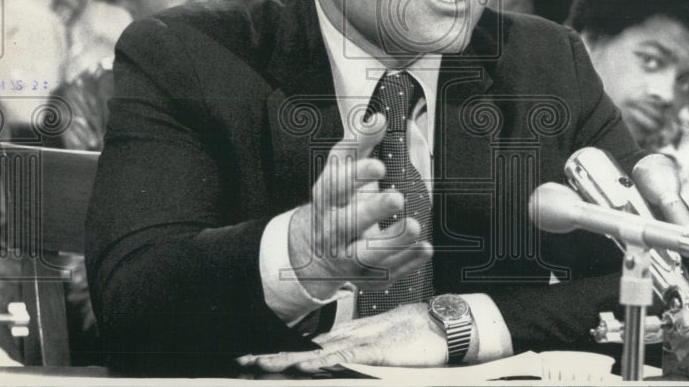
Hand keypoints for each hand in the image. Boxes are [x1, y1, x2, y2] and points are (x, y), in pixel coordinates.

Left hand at [248, 303, 446, 371]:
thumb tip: (333, 361)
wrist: (445, 324)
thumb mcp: (382, 348)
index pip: (309, 345)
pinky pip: (347, 357)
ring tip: (260, 363)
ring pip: (318, 352)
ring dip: (288, 359)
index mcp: (351, 337)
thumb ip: (359, 353)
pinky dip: (325, 361)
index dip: (280, 351)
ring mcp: (363, 342)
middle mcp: (351, 337)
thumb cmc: (418, 337)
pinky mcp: (378, 351)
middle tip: (243, 359)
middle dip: (272, 355)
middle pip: (304, 347)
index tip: (254, 357)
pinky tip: (307, 364)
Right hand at [287, 113, 432, 299]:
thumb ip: (359, 143)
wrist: (316, 252)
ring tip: (414, 226)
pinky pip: (387, 274)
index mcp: (326, 200)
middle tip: (396, 196)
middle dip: (372, 210)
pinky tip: (424, 249)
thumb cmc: (336, 204)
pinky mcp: (366, 277)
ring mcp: (348, 258)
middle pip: (347, 223)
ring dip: (392, 241)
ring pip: (367, 255)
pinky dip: (407, 262)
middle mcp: (333, 230)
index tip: (378, 165)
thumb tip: (378, 118)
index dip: (355, 175)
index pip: (335, 187)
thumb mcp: (341, 172)